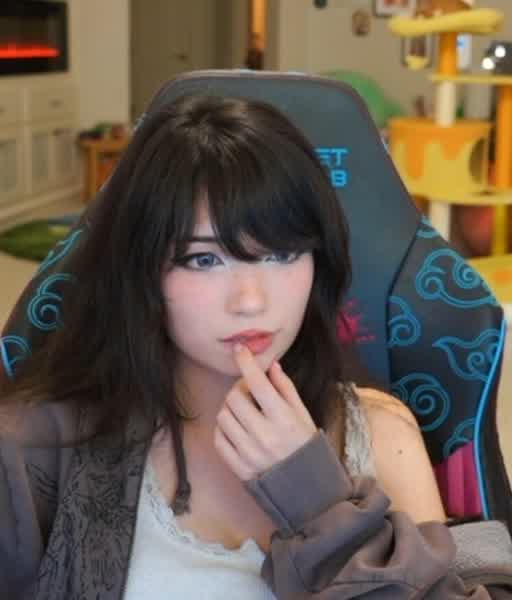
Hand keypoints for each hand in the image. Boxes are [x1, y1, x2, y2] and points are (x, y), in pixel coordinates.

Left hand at [213, 344, 317, 480]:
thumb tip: (270, 365)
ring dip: (230, 408)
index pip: (258, 383)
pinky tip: (237, 427)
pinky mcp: (237, 467)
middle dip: (238, 388)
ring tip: (244, 411)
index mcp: (284, 419)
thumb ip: (285, 388)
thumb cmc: (305, 445)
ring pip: (223, 416)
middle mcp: (264, 435)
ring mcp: (249, 452)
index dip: (246, 362)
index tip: (239, 349)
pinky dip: (224, 428)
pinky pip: (218, 438)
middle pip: (234, 397)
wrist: (305, 489)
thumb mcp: (302, 414)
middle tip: (248, 390)